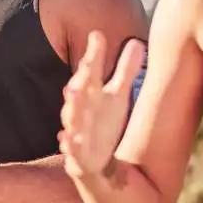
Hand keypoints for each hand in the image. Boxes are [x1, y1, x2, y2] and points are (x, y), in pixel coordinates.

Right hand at [58, 31, 144, 178]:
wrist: (97, 167)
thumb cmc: (105, 126)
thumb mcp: (118, 98)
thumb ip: (125, 71)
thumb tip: (137, 42)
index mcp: (91, 96)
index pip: (90, 72)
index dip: (94, 54)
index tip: (97, 35)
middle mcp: (81, 113)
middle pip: (79, 92)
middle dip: (81, 77)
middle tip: (86, 61)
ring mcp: (77, 135)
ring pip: (72, 120)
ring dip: (71, 108)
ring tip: (71, 93)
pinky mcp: (78, 160)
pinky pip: (71, 152)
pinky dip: (68, 145)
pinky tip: (65, 139)